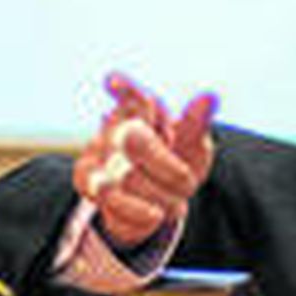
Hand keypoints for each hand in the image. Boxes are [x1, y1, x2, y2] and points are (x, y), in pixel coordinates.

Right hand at [71, 73, 217, 251]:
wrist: (153, 203)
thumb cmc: (174, 163)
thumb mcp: (192, 146)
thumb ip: (196, 124)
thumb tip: (209, 98)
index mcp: (143, 110)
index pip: (132, 95)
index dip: (124, 89)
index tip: (114, 82)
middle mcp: (115, 127)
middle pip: (134, 140)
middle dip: (166, 167)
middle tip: (187, 181)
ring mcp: (97, 152)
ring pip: (127, 176)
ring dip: (160, 194)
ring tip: (177, 203)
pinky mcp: (85, 180)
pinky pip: (110, 198)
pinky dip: (138, 211)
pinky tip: (154, 213)